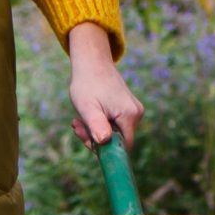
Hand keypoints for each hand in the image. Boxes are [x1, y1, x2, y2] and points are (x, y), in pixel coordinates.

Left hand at [65, 24, 141, 148]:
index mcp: (129, 115)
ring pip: (115, 132)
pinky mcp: (129, 108)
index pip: (123, 147)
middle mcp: (137, 114)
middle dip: (96, 138)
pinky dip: (100, 123)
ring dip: (96, 130)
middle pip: (118, 140)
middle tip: (77, 125)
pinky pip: (115, 124)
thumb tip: (104, 141)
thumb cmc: (87, 84)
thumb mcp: (87, 107)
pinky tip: (88, 114)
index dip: (106, 151)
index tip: (86, 140)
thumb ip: (96, 125)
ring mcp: (134, 110)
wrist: (92, 63)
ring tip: (79, 119)